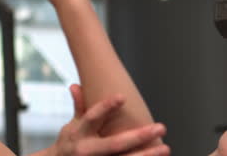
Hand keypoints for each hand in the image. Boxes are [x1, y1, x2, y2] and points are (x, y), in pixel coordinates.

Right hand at [47, 84, 169, 155]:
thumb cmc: (69, 145)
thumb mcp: (71, 127)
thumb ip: (78, 108)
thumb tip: (75, 86)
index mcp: (78, 134)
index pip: (92, 117)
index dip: (106, 107)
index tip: (122, 97)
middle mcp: (86, 150)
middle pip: (115, 143)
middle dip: (139, 136)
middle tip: (161, 127)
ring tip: (165, 148)